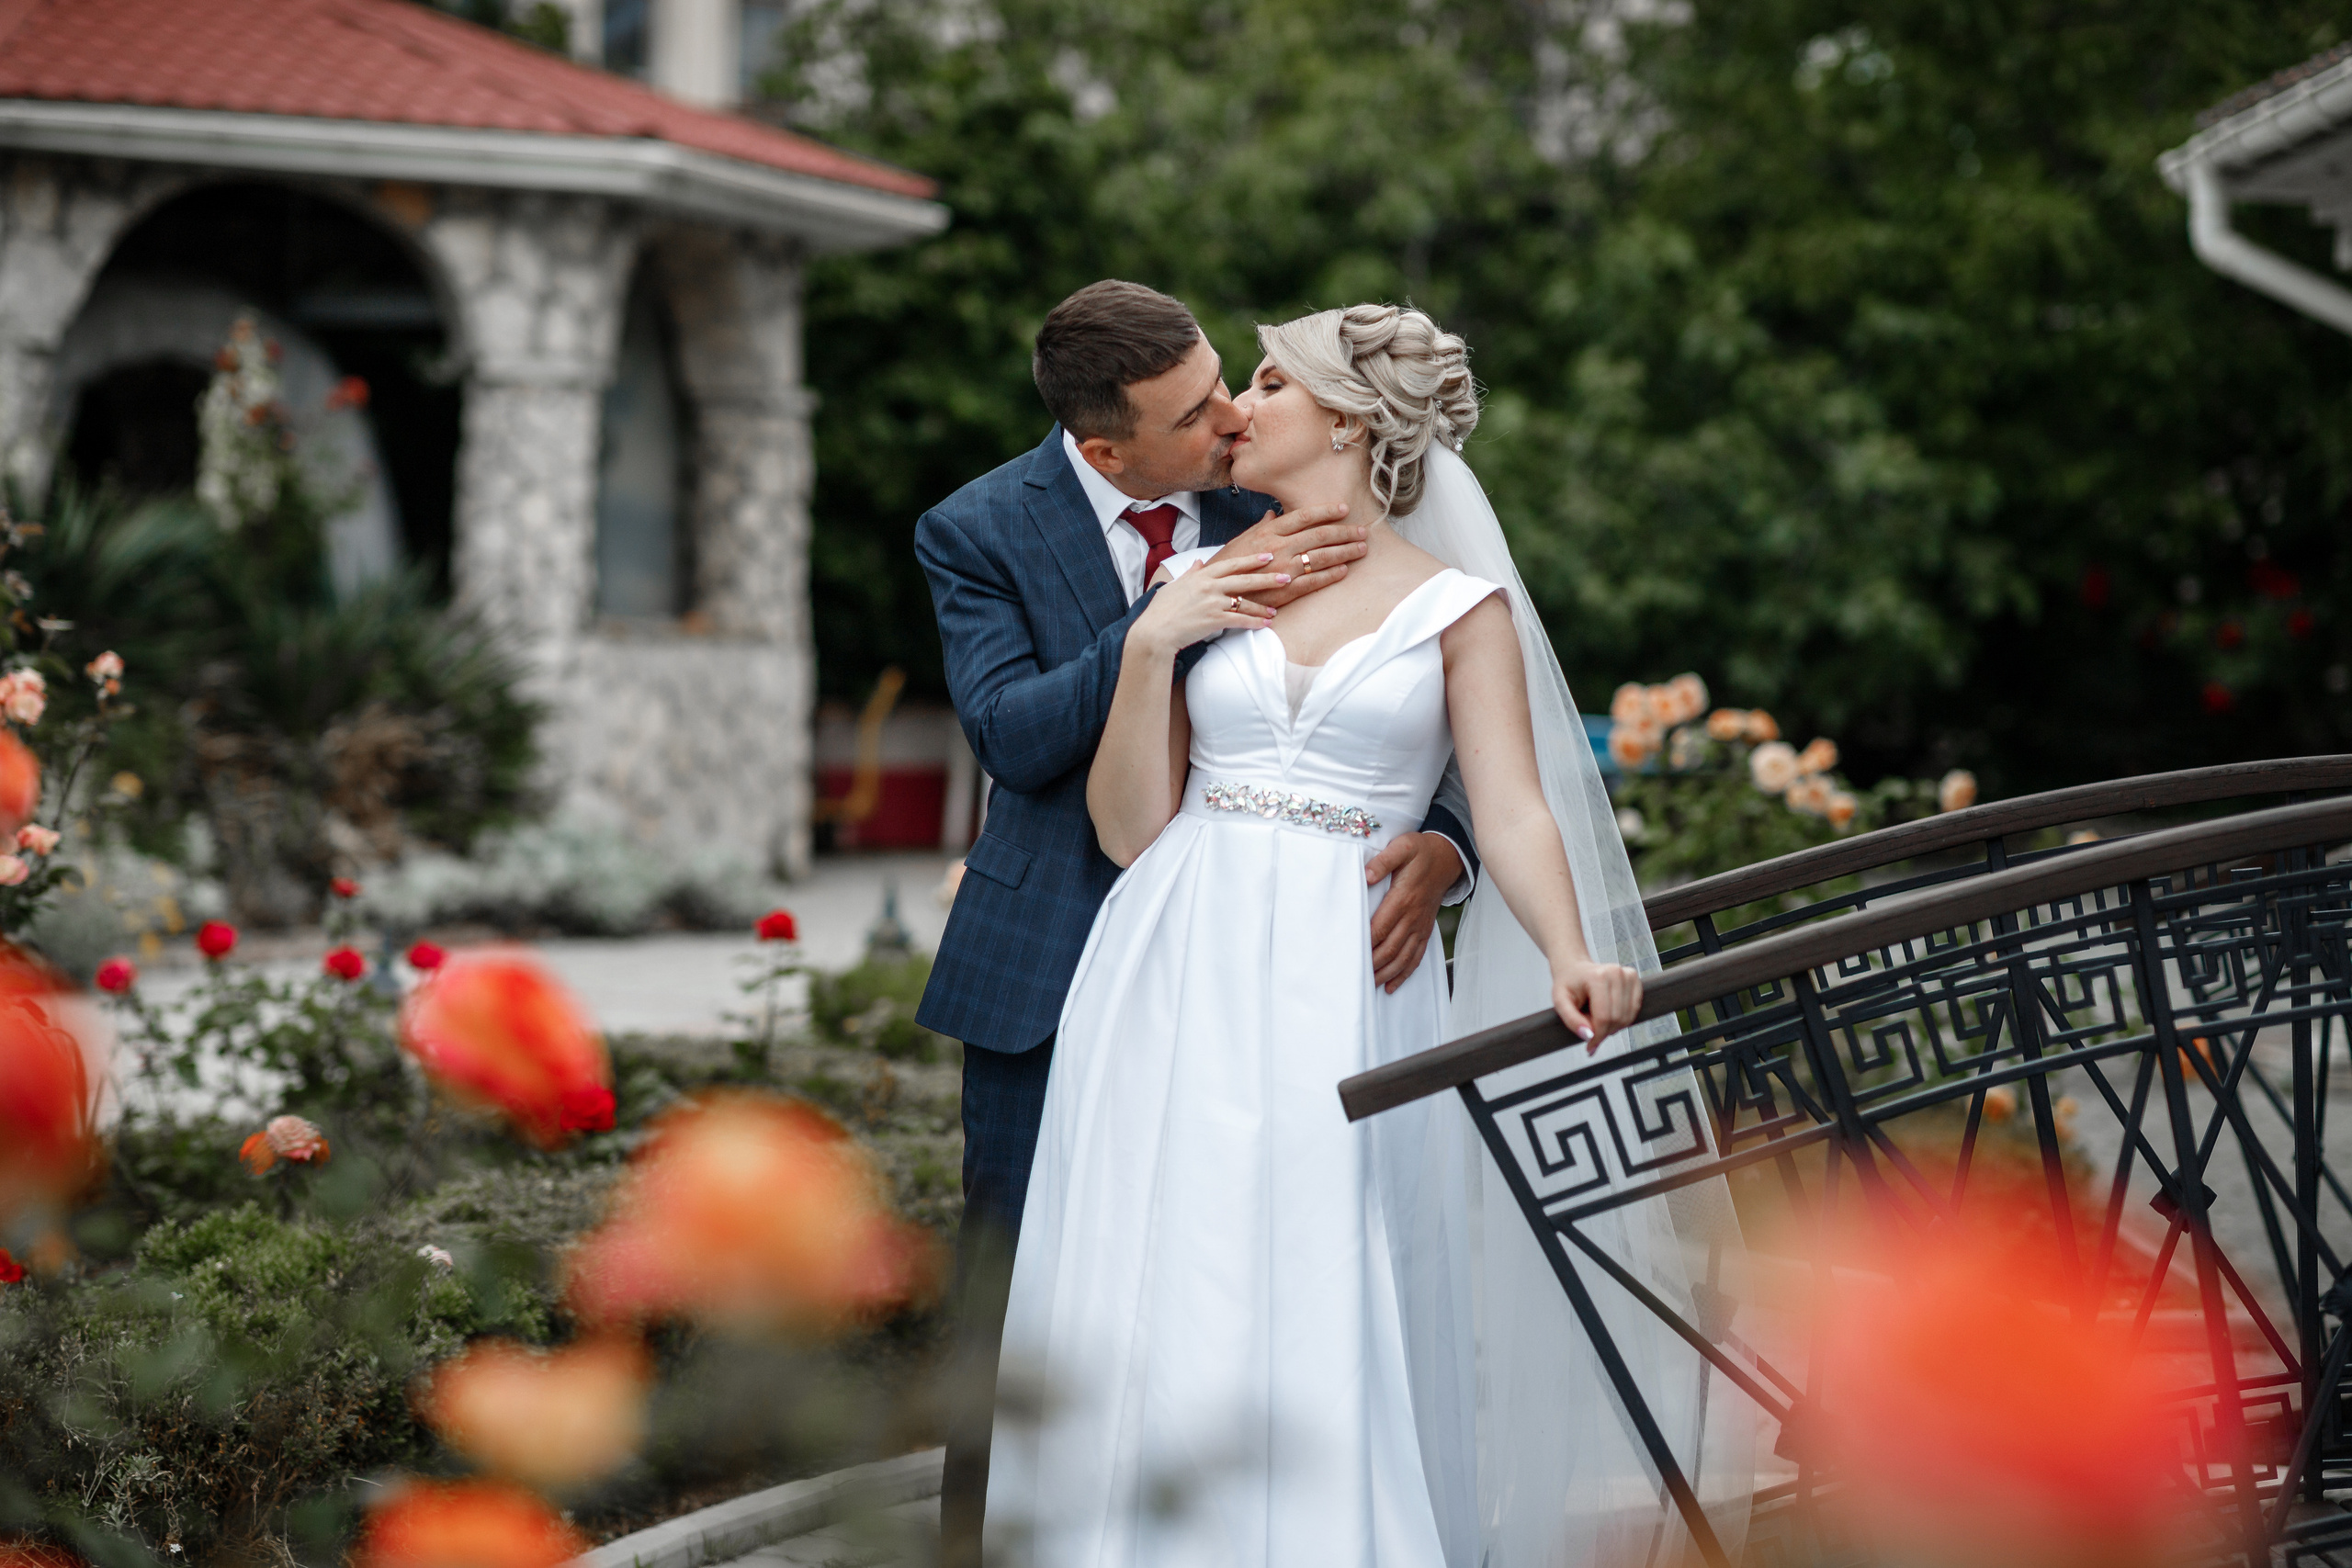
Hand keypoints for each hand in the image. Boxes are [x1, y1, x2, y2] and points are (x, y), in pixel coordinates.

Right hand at [1133, 551, 1284, 655]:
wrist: (1154, 632)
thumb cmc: (1161, 610)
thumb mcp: (1175, 585)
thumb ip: (1190, 573)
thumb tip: (1199, 562)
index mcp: (1201, 576)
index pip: (1231, 564)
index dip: (1250, 560)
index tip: (1267, 556)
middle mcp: (1209, 586)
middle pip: (1244, 580)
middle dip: (1267, 578)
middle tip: (1285, 577)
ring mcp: (1212, 603)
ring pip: (1245, 602)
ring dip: (1263, 607)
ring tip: (1276, 611)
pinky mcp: (1214, 620)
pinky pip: (1240, 620)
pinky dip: (1255, 623)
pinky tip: (1266, 625)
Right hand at [1210, 502, 1365, 608]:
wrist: (1216, 593)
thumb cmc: (1229, 564)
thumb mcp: (1242, 539)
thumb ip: (1262, 526)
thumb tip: (1274, 514)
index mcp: (1269, 531)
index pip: (1304, 516)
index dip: (1327, 511)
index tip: (1345, 508)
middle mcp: (1278, 547)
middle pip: (1319, 535)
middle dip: (1345, 532)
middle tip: (1363, 531)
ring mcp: (1283, 569)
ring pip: (1321, 557)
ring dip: (1345, 552)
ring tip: (1361, 549)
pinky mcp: (1284, 591)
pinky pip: (1314, 581)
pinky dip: (1331, 575)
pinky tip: (1344, 570)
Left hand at [1365, 832, 1463, 992]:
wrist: (1447, 858)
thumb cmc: (1421, 852)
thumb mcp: (1403, 847)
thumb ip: (1383, 861)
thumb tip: (1367, 875)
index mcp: (1403, 899)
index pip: (1380, 927)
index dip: (1366, 942)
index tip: (1350, 952)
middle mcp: (1412, 917)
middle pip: (1390, 948)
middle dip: (1373, 964)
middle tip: (1355, 975)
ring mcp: (1420, 926)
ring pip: (1403, 957)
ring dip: (1386, 973)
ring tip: (1370, 985)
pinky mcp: (1425, 930)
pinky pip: (1416, 956)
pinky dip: (1404, 973)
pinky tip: (1392, 985)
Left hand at [1553, 959, 1641, 1051]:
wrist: (1575, 969)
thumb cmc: (1567, 985)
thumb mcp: (1560, 1002)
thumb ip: (1571, 1020)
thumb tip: (1588, 1036)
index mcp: (1598, 977)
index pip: (1604, 1017)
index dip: (1597, 1036)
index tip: (1589, 1046)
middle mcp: (1616, 973)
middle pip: (1617, 1018)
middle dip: (1604, 1031)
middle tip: (1590, 1029)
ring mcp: (1628, 974)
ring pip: (1627, 1017)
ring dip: (1613, 1026)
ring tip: (1597, 1019)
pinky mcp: (1634, 978)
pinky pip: (1634, 1010)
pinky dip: (1622, 1019)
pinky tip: (1609, 1014)